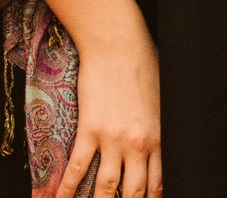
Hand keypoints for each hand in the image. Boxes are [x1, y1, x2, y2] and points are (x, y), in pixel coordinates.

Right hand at [57, 29, 160, 197]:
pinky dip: (65, 189)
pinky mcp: (90, 130)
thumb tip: (156, 133)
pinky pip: (76, 168)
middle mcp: (137, 143)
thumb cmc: (143, 63)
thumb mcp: (160, 97)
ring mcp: (113, 139)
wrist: (118, 44)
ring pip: (105, 187)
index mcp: (158, 136)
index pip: (156, 182)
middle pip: (133, 191)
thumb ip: (156, 123)